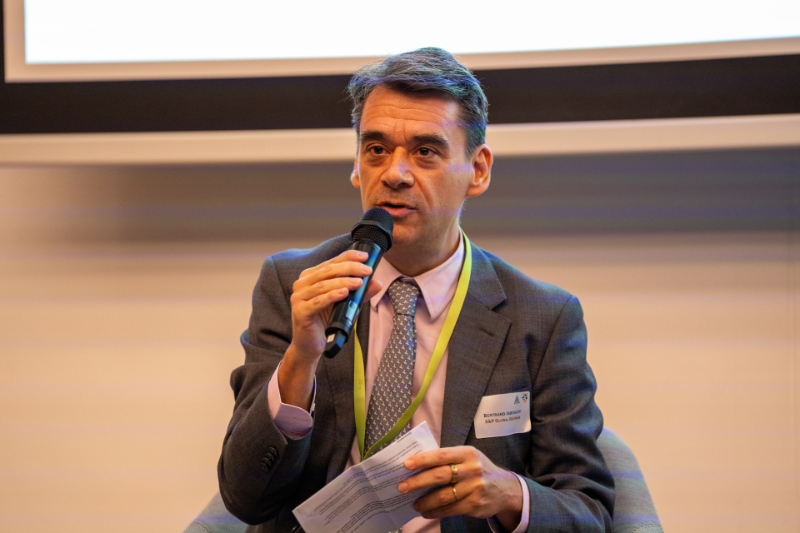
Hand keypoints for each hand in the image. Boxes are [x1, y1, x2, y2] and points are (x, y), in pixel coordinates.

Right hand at [278, 249, 381, 408]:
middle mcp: (302, 284)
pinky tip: (345, 293)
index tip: (365, 256)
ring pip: (323, 285)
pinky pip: (318, 301)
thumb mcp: (345, 303)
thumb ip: (359, 292)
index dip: (349, 256)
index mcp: (310, 276)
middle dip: (350, 268)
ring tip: (359, 282)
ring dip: (344, 281)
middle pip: (328, 271)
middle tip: (367, 270)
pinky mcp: (300, 311)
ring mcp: (298, 297)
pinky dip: (332, 296)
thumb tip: (377, 282)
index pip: (331, 261)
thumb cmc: (326, 320)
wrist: (310, 344)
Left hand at [398, 446, 522, 530]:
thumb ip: (448, 459)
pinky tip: (427, 512)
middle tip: (402, 487)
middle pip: (440, 475)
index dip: (422, 459)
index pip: (441, 455)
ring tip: (414, 504)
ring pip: (443, 496)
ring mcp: (474, 488)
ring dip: (425, 501)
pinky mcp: (475, 504)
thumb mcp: (468, 458)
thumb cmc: (478, 470)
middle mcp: (472, 469)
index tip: (406, 464)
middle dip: (418, 482)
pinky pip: (450, 509)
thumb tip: (417, 465)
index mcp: (467, 453)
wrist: (505, 489)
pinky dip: (436, 512)